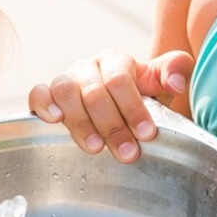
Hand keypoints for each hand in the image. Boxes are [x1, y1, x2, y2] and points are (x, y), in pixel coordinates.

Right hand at [28, 50, 192, 163]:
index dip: (133, 108)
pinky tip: (54, 120)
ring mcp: (66, 78)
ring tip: (94, 148)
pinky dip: (44, 104)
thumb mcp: (159, 87)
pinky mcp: (47, 93)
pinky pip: (39, 93)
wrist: (114, 107)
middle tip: (128, 154)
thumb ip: (174, 73)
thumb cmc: (139, 99)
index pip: (121, 80)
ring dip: (80, 122)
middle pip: (95, 91)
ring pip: (66, 91)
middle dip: (113, 126)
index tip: (147, 134)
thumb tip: (177, 81)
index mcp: (117, 61)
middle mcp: (89, 66)